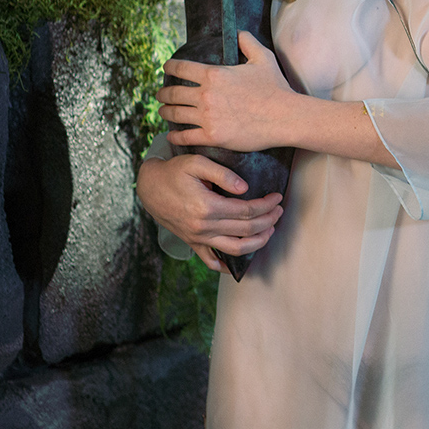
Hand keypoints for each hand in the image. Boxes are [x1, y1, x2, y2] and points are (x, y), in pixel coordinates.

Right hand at [137, 154, 282, 273]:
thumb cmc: (174, 172)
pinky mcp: (192, 243)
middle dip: (268, 220)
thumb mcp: (196, 163)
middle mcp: (203, 227)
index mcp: (207, 207)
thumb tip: (245, 188)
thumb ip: (223, 173)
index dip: (267, 205)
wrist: (148, 187)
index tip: (277, 197)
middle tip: (279, 211)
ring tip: (270, 230)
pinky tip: (239, 262)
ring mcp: (197, 238)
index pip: (247, 210)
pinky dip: (226, 265)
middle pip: (246, 229)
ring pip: (235, 249)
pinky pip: (211, 261)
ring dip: (257, 242)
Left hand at [159, 32, 296, 152]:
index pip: (181, 68)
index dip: (170, 67)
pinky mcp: (213, 136)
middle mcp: (206, 95)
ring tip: (163, 112)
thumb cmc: (276, 88)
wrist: (285, 117)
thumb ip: (248, 42)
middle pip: (172, 93)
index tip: (166, 68)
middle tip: (160, 95)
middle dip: (163, 93)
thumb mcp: (263, 58)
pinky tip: (172, 135)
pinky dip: (175, 136)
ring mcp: (208, 117)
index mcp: (214, 74)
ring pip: (175, 114)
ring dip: (165, 112)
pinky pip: (185, 136)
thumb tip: (239, 33)